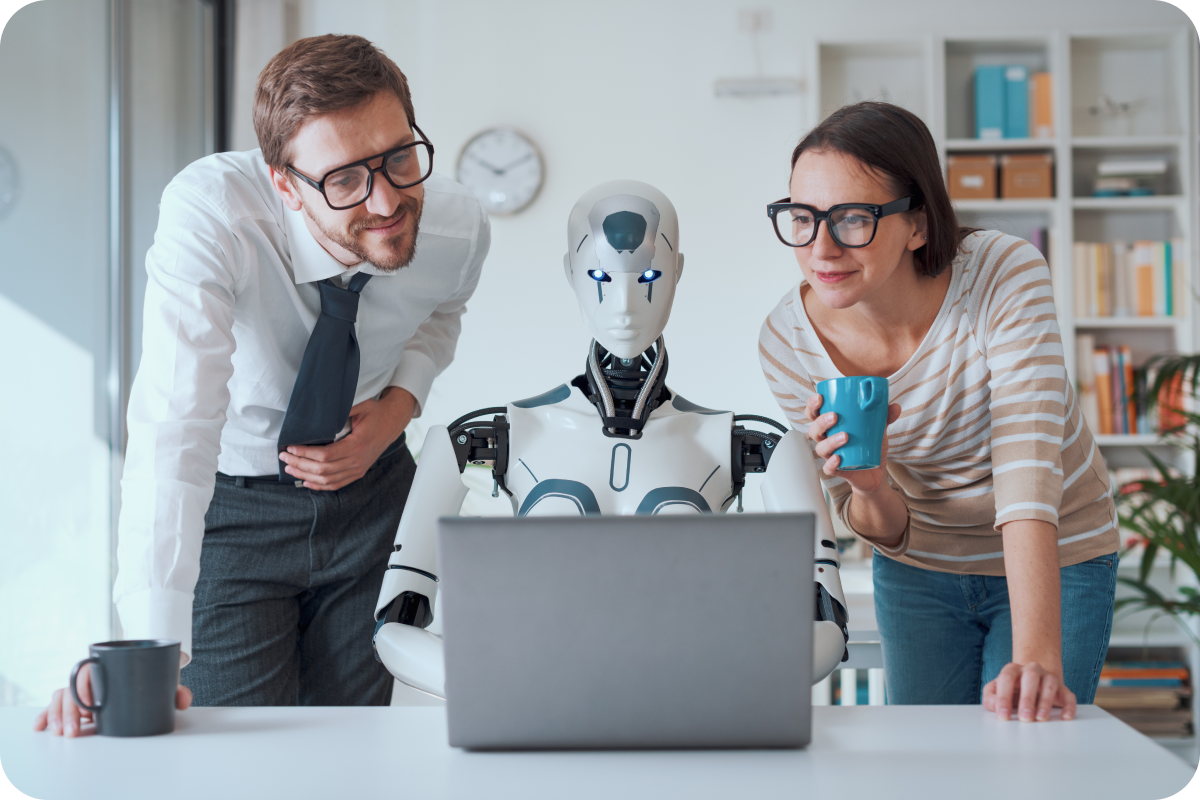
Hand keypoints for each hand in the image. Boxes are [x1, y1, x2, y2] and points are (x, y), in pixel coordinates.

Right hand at [33, 663, 192, 736]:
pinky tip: (39, 727)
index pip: (89, 672)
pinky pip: (54, 703)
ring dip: (56, 714)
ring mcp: (81, 687)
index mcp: (110, 666)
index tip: (87, 709)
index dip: (83, 689)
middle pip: (71, 688)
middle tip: (75, 729)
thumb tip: (183, 700)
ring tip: (63, 734)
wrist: (147, 668)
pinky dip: (45, 714)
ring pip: (60, 696)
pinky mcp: (75, 699)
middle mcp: (92, 675)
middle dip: (68, 710)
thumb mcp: (164, 683)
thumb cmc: (152, 676)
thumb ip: (176, 691)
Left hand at [279, 386, 414, 490]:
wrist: (393, 422)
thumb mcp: (360, 406)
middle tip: (284, 458)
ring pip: (327, 480)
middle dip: (300, 464)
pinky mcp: (358, 472)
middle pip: (323, 470)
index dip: (305, 453)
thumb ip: (340, 411)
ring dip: (306, 476)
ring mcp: (358, 469)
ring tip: (290, 469)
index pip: (325, 455)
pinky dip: (320, 485)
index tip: (290, 447)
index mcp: (357, 445)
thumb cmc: (376, 413)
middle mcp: (358, 461)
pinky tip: (306, 482)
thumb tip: (317, 413)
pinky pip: (336, 484)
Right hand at [805, 394, 901, 494]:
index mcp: (831, 427)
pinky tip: (838, 458)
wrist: (876, 473)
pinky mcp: (838, 471)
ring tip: (845, 436)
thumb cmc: (870, 447)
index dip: (812, 406)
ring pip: (821, 448)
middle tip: (834, 416)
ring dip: (830, 442)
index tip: (819, 398)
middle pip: (814, 430)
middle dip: (820, 422)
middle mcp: (827, 440)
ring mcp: (831, 456)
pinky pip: (829, 468)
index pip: (814, 414)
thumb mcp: (877, 429)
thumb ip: (885, 417)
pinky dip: (831, 463)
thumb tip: (894, 406)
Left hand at [983, 661, 1076, 721]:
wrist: (1032, 681)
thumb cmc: (1011, 690)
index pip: (1006, 678)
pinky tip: (1065, 717)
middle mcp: (1031, 670)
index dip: (1004, 697)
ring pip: (1050, 684)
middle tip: (1025, 718)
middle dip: (1027, 699)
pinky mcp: (1062, 689)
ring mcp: (1048, 678)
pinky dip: (1069, 706)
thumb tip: (995, 706)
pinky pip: (1068, 695)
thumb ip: (990, 698)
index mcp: (1012, 670)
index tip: (1003, 716)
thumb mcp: (996, 692)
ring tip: (1041, 718)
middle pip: (1030, 678)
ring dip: (1045, 702)